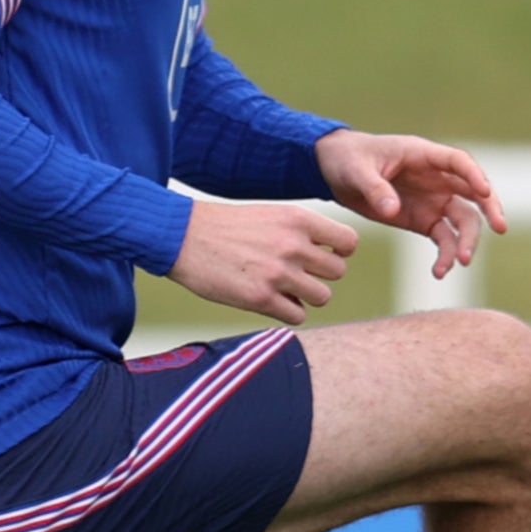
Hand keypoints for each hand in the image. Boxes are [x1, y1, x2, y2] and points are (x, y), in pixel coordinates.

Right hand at [168, 199, 359, 325]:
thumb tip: (329, 256)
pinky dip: (288, 312)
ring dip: (306, 296)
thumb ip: (301, 232)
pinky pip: (298, 316)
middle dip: (320, 275)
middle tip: (298, 274)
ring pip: (322, 296)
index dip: (340, 251)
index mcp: (298, 220)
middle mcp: (293, 246)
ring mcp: (278, 274)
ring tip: (285, 289)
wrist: (182, 237)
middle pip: (338, 272)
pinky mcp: (261, 299)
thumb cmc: (225, 226)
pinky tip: (271, 300)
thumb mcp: (270, 215)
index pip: (348, 242)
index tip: (325, 255)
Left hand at [316, 128, 507, 279]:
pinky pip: (444, 239)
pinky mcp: (424, 221)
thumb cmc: (348, 159)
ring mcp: (433, 200)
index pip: (458, 161)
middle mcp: (436, 178)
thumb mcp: (357, 171)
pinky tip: (440, 272)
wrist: (334, 172)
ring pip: (463, 220)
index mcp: (422, 155)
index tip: (485, 192)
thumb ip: (375, 189)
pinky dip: (446, 255)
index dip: (474, 175)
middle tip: (500, 228)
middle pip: (473, 192)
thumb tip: (393, 210)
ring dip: (467, 240)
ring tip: (460, 262)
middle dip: (490, 209)